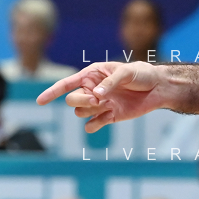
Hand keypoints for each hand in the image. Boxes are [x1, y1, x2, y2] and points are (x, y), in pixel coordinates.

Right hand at [36, 61, 167, 132]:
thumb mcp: (127, 72)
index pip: (67, 84)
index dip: (52, 92)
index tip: (39, 101)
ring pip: (81, 113)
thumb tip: (97, 95)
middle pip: (72, 101)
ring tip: (107, 105)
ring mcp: (100, 104)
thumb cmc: (142, 74)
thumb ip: (110, 82)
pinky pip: (92, 125)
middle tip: (98, 100)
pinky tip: (105, 118)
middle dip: (81, 102)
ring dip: (90, 111)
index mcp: (92, 75)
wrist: (158, 88)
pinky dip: (94, 125)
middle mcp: (92, 90)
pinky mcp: (109, 116)